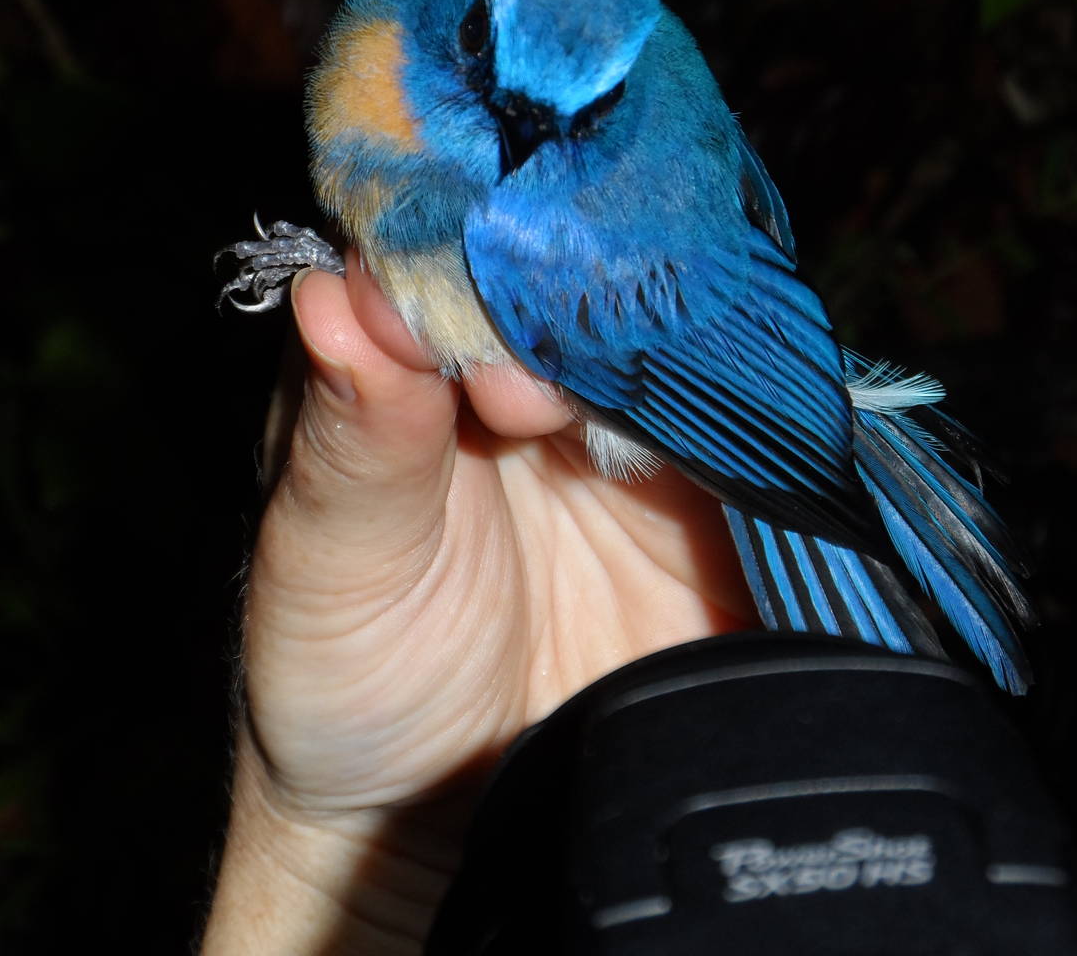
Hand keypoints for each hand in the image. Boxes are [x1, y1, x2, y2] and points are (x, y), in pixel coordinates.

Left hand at [201, 255, 750, 953]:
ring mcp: (618, 428)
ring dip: (658, 363)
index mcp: (407, 360)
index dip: (460, 269)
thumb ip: (350, 441)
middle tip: (533, 407)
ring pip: (666, 334)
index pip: (446, 251)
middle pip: (570, 277)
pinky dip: (746, 416)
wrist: (452, 826)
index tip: (464, 337)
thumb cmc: (347, 686)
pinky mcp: (705, 495)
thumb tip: (338, 299)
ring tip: (619, 442)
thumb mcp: (330, 568)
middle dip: (566, 317)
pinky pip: (744, 424)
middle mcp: (516, 371)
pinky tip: (724, 437)